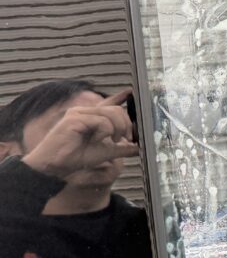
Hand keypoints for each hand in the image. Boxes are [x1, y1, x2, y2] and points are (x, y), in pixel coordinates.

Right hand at [22, 90, 137, 179]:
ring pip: (111, 113)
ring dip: (118, 129)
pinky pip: (101, 121)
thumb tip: (139, 147)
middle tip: (125, 139)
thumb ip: (123, 148)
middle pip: (116, 109)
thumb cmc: (76, 158)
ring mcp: (79, 113)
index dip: (120, 97)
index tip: (130, 92)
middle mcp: (85, 112)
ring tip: (112, 141)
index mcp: (91, 117)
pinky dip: (105, 132)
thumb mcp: (106, 152)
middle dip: (126, 124)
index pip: (108, 103)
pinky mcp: (74, 119)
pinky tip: (98, 140)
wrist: (55, 166)